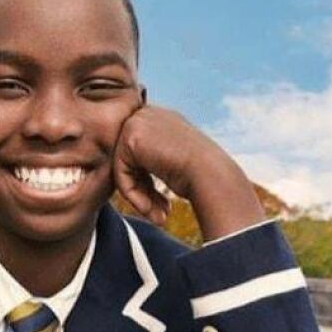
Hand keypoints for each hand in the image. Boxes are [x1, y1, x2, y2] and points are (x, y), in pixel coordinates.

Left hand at [113, 104, 263, 240]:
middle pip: (128, 162)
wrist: (211, 173)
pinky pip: (120, 173)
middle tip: (160, 216)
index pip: (138, 156)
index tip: (164, 206)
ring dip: (139, 198)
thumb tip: (133, 178)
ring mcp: (138, 121)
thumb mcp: (174, 166)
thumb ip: (153, 165)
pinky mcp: (131, 136)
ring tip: (158, 216)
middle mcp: (149, 115)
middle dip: (142, 191)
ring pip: (123, 169)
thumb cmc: (201, 176)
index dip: (148, 184)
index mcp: (161, 119)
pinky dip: (132, 195)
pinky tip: (149, 208)